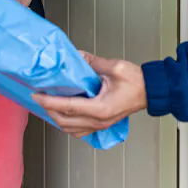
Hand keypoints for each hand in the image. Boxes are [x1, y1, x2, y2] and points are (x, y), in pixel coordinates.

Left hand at [33, 52, 147, 137]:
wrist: (150, 91)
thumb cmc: (136, 81)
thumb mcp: (114, 67)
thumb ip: (93, 62)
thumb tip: (77, 57)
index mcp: (100, 108)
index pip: (67, 106)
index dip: (49, 101)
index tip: (37, 94)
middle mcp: (98, 120)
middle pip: (64, 121)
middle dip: (48, 110)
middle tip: (39, 97)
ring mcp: (100, 125)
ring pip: (70, 129)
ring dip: (57, 118)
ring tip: (49, 104)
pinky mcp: (102, 124)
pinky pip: (80, 130)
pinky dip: (68, 124)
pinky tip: (65, 113)